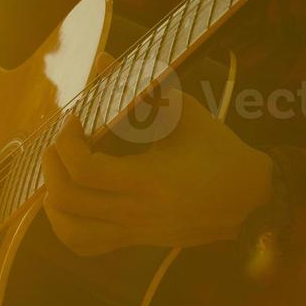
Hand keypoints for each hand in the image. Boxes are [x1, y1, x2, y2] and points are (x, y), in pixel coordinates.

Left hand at [41, 92, 272, 256]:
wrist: (252, 199)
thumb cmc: (220, 152)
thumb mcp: (185, 114)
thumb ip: (141, 89)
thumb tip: (102, 59)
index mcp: (150, 181)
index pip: (86, 170)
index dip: (67, 142)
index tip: (74, 120)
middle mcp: (137, 213)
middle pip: (69, 199)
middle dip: (53, 165)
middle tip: (60, 141)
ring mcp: (135, 232)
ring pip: (70, 231)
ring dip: (54, 199)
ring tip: (59, 171)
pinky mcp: (136, 242)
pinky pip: (86, 246)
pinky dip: (66, 226)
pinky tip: (69, 201)